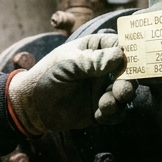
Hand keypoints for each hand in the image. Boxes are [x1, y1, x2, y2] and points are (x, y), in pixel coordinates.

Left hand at [7, 34, 137, 135]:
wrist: (33, 104)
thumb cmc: (47, 75)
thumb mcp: (67, 63)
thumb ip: (92, 60)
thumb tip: (119, 56)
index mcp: (96, 48)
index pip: (119, 45)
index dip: (129, 53)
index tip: (127, 63)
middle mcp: (104, 67)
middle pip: (128, 71)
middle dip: (128, 82)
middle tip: (121, 91)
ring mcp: (104, 87)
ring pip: (125, 93)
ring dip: (120, 100)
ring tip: (105, 105)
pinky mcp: (102, 108)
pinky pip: (117, 113)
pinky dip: (112, 115)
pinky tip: (97, 116)